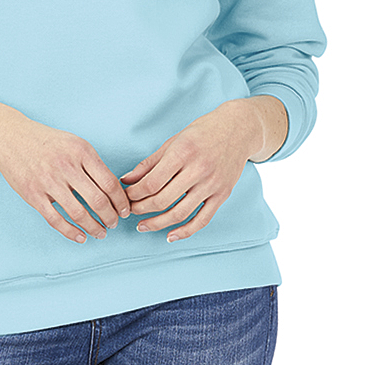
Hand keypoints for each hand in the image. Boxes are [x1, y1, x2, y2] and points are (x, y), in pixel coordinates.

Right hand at [0, 118, 130, 243]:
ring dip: (94, 227)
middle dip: (111, 217)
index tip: (125, 210)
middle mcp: (67, 166)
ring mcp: (49, 181)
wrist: (11, 136)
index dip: (121, 201)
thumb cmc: (45, 140)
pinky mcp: (33, 194)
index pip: (109, 182)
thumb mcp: (74, 142)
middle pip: (98, 200)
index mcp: (81, 152)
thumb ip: (92, 163)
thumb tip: (111, 189)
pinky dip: (71, 232)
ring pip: (78, 213)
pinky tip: (80, 236)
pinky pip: (55, 219)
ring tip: (101, 232)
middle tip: (114, 223)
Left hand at [119, 98, 266, 242]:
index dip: (134, 194)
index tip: (125, 196)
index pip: (151, 182)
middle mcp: (198, 170)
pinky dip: (185, 232)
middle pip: (163, 200)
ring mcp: (212, 184)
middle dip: (141, 209)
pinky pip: (202, 220)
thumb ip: (150, 162)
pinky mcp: (222, 195)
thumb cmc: (203, 132)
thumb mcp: (173, 141)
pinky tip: (170, 236)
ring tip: (142, 226)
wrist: (239, 129)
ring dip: (158, 224)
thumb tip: (126, 180)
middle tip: (129, 211)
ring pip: (180, 213)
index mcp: (183, 152)